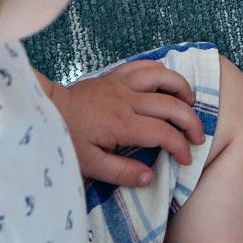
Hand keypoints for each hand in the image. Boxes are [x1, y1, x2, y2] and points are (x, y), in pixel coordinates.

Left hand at [47, 61, 204, 186]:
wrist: (44, 110)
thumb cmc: (65, 139)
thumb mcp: (89, 165)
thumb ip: (121, 172)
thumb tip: (150, 177)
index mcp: (121, 124)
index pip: (163, 133)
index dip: (180, 147)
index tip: (186, 159)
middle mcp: (126, 100)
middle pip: (171, 104)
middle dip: (191, 122)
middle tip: (198, 137)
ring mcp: (121, 84)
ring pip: (163, 77)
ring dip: (182, 89)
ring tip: (190, 104)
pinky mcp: (115, 76)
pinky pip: (144, 65)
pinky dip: (161, 71)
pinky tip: (167, 83)